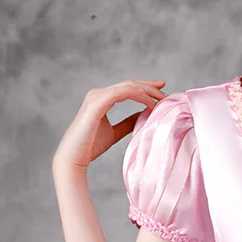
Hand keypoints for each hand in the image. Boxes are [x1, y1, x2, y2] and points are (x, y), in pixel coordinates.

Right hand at [52, 77, 166, 175]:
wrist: (74, 157)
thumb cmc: (90, 146)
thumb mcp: (115, 133)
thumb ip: (127, 123)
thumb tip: (143, 116)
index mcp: (101, 98)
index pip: (127, 88)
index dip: (145, 87)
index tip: (162, 91)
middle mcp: (98, 94)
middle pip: (129, 84)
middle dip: (149, 86)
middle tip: (167, 92)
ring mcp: (97, 96)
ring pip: (128, 86)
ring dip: (147, 91)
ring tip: (162, 100)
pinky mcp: (97, 103)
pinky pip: (122, 93)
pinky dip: (139, 97)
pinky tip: (150, 105)